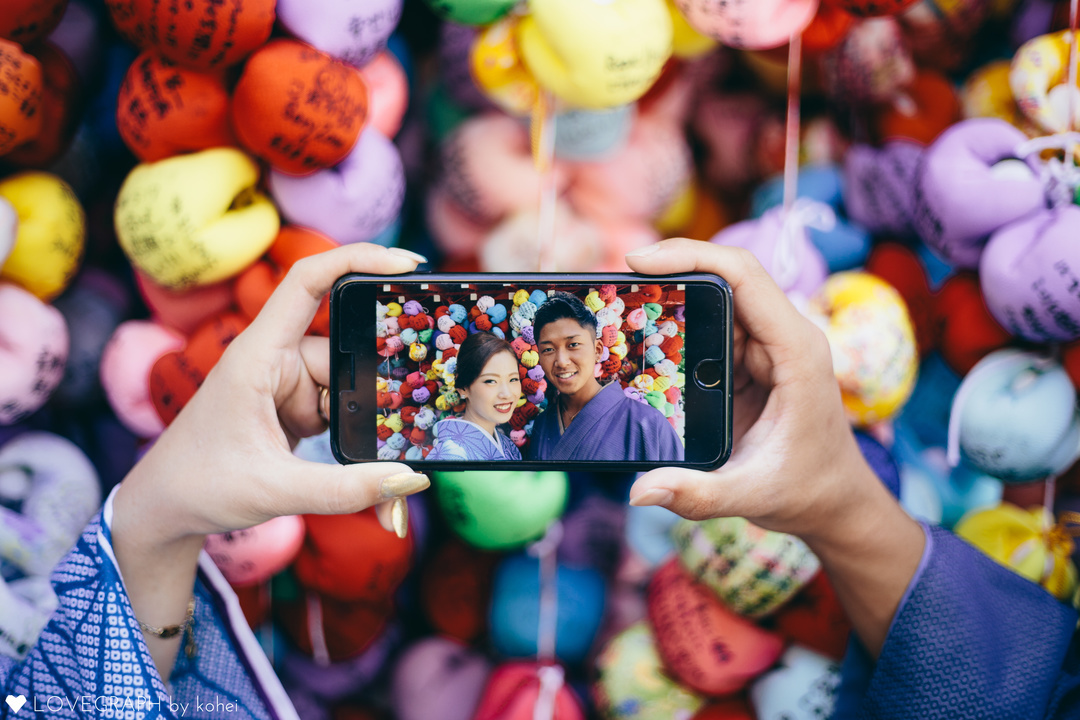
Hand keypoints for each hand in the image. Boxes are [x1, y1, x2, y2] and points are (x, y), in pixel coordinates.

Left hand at [111, 243, 431, 677]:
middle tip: (389, 424)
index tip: (407, 263)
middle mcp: (273, 358)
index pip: (308, 282)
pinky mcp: (292, 404)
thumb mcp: (277, 491)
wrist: (164, 510)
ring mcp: (283, 381)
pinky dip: (347, 431)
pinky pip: (337, 405)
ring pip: (347, 384)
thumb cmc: (200, 487)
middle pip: (344, 350)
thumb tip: (412, 479)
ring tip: (347, 459)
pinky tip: (342, 461)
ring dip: (355, 420)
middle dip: (367, 388)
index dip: (357, 260)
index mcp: (257, 355)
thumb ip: (347, 489)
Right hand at [624, 238, 873, 539]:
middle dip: (671, 270)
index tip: (639, 261)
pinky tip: (642, 333)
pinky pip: (713, 327)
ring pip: (716, 300)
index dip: (691, 257)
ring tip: (621, 304)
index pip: (744, 277)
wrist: (835, 502)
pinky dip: (677, 324)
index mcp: (796, 351)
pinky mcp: (752, 360)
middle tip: (618, 280)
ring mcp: (767, 346)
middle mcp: (784, 338)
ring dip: (671, 296)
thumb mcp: (751, 495)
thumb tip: (640, 490)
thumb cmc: (807, 491)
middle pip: (725, 277)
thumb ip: (696, 494)